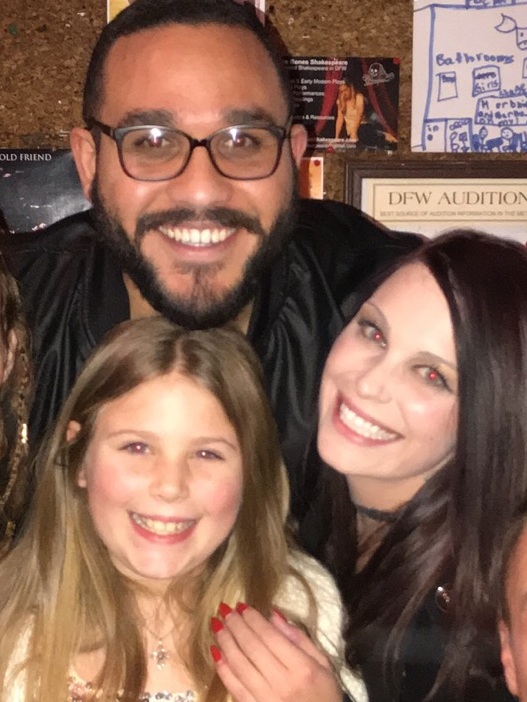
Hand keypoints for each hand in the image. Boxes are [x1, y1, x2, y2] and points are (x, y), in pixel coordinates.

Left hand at [210, 604, 342, 701]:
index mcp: (302, 668)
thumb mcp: (322, 663)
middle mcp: (282, 683)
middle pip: (252, 648)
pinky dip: (223, 669)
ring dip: (226, 643)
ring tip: (217, 625)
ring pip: (240, 665)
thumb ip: (299, 638)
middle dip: (236, 626)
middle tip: (224, 609)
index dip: (253, 619)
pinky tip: (216, 652)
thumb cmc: (324, 694)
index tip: (242, 605)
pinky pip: (234, 687)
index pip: (270, 637)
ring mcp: (266, 699)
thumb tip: (274, 614)